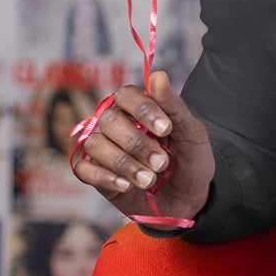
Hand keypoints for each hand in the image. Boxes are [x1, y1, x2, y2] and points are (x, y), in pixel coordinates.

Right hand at [69, 71, 214, 224]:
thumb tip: (157, 75)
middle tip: (162, 163)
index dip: (143, 109)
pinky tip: (127, 186)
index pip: (126, 94)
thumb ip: (173, 106)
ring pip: (96, 145)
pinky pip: (84, 169)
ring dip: (125, 164)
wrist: (188, 200)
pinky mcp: (95, 174)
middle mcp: (117, 125)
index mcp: (140, 109)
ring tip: (149, 180)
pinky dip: (106, 177)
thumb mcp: (191, 133)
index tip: (166, 130)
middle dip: (137, 144)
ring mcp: (105, 149)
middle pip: (109, 120)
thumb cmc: (190, 161)